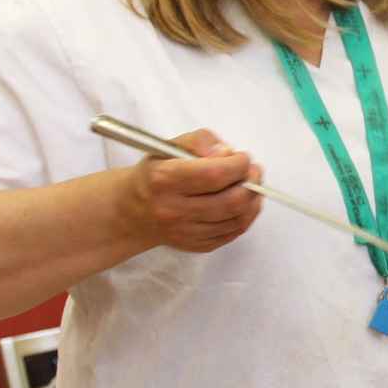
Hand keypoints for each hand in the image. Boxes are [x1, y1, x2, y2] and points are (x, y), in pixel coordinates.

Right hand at [118, 129, 262, 252]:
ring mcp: (185, 232)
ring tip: (251, 186)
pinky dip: (246, 216)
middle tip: (254, 172)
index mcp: (164, 180)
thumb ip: (199, 141)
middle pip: (231, 201)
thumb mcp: (168, 147)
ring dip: (253, 200)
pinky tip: (243, 203)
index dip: (238, 165)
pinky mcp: (196, 246)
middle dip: (251, 183)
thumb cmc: (156, 173)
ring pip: (237, 219)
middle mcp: (173, 209)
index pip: (214, 174)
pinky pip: (233, 233)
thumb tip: (227, 152)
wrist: (133, 211)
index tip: (243, 157)